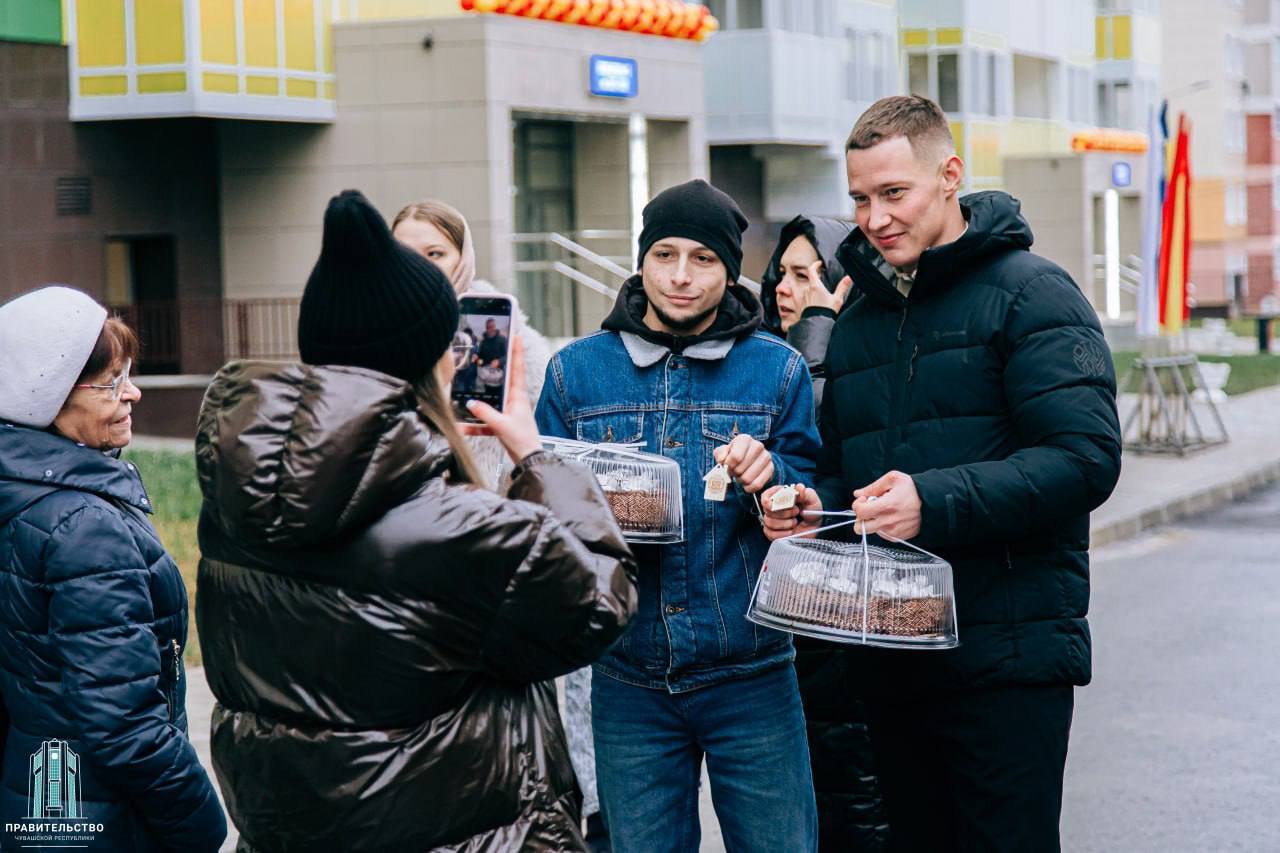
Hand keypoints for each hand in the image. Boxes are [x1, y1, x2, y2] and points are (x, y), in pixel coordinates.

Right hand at [466, 336, 540, 462]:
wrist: (528, 460)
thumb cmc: (522, 441)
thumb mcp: (502, 425)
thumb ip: (485, 414)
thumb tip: (470, 403)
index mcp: (518, 397)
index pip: (517, 369)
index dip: (517, 352)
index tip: (516, 335)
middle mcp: (514, 402)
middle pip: (504, 379)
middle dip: (497, 366)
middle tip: (491, 349)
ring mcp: (508, 412)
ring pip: (492, 400)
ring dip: (480, 398)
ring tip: (467, 390)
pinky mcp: (502, 424)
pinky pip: (486, 421)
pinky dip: (475, 424)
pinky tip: (462, 427)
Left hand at [713, 434, 773, 493]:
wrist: (750, 458)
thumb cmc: (734, 455)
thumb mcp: (724, 452)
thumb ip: (720, 454)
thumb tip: (722, 460)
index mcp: (745, 439)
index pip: (736, 457)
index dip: (728, 466)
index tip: (727, 466)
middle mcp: (758, 446)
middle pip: (740, 469)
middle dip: (733, 474)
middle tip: (733, 472)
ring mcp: (766, 457)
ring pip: (748, 478)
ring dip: (740, 481)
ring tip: (739, 476)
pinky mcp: (770, 468)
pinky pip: (757, 484)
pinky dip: (749, 488)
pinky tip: (746, 484)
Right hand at [761, 483, 823, 540]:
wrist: (813, 530)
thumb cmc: (812, 513)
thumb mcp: (813, 502)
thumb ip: (807, 494)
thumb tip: (799, 487)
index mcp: (780, 495)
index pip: (766, 496)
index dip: (768, 501)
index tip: (773, 505)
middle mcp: (773, 507)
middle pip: (768, 509)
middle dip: (784, 512)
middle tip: (797, 512)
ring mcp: (771, 520)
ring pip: (769, 522)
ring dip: (785, 523)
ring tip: (795, 522)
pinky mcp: (771, 533)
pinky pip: (771, 534)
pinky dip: (783, 534)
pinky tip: (791, 531)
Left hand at [792, 264, 853, 315]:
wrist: (816, 324)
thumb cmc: (826, 312)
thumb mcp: (837, 299)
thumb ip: (842, 287)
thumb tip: (848, 278)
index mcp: (815, 286)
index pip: (811, 270)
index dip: (815, 265)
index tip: (818, 264)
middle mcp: (806, 290)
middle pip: (810, 282)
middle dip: (816, 284)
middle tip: (823, 290)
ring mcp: (801, 297)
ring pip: (806, 291)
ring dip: (812, 293)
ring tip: (819, 300)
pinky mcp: (798, 305)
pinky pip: (801, 299)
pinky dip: (806, 300)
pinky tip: (811, 305)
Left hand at [851, 471, 920, 539]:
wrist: (933, 503)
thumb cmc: (914, 490)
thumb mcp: (893, 479)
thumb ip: (873, 487)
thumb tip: (858, 493)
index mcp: (886, 506)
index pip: (859, 512)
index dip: (858, 505)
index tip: (864, 500)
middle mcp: (888, 521)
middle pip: (860, 528)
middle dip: (860, 518)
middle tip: (868, 510)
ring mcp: (893, 531)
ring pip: (871, 531)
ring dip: (872, 521)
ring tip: (884, 511)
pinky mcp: (898, 537)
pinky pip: (882, 534)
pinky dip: (882, 526)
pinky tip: (891, 517)